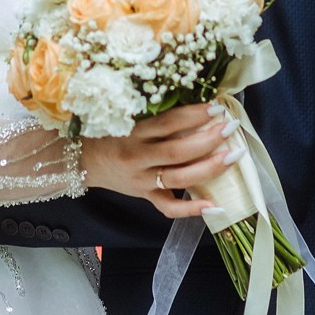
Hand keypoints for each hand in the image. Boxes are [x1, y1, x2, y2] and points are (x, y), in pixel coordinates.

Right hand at [80, 104, 242, 218]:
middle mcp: (137, 157)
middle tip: (230, 127)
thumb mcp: (125, 117)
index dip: (194, 114)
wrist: (82, 160)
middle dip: (208, 139)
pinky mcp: (144, 196)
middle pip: (177, 151)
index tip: (217, 106)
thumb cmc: (108, 133)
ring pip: (179, 177)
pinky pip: (169, 207)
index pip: (168, 122)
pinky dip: (192, 208)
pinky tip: (215, 205)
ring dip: (209, 167)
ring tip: (232, 155)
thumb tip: (195, 105)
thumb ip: (155, 115)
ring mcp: (141, 180)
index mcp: (133, 132)